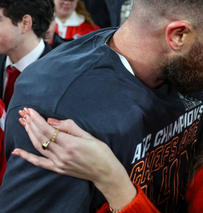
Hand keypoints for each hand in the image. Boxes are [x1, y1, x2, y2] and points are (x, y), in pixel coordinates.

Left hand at [14, 108, 135, 210]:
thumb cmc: (101, 153)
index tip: (31, 110)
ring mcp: (59, 163)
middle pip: (40, 137)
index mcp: (71, 144)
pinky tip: (17, 151)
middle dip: (31, 123)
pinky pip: (39, 162)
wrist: (105, 172)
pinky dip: (27, 157)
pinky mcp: (58, 169)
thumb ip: (71, 127)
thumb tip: (52, 122)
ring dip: (29, 133)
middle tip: (24, 113)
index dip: (37, 119)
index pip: (48, 129)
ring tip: (23, 122)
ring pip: (38, 146)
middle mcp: (62, 155)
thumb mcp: (89, 136)